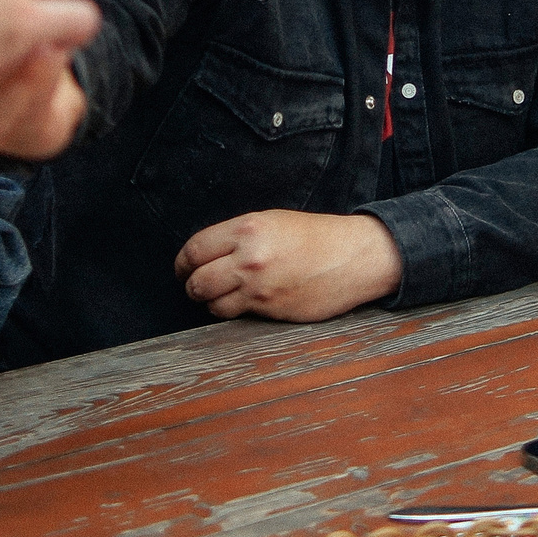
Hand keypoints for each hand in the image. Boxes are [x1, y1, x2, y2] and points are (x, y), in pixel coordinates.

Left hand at [175, 211, 402, 322]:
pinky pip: (235, 314)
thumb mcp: (272, 222)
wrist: (354, 257)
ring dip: (209, 302)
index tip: (183, 269)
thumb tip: (206, 255)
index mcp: (247, 229)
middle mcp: (248, 258)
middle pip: (197, 281)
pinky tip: (239, 304)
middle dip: (191, 285)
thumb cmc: (316, 237)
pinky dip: (230, 311)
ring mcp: (259, 287)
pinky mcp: (270, 309)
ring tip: (216, 296)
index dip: (182, 263)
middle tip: (194, 286)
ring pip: (212, 303)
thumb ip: (238, 237)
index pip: (195, 249)